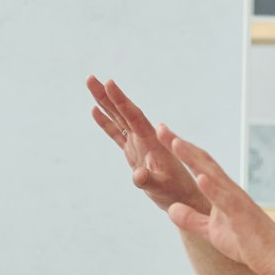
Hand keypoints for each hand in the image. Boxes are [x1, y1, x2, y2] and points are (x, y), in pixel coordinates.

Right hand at [88, 76, 209, 216]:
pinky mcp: (134, 152)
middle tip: (91, 77)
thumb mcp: (163, 187)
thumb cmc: (176, 192)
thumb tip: (137, 175)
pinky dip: (106, 122)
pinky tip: (95, 111)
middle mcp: (145, 137)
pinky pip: (117, 133)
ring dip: (105, 102)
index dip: (121, 100)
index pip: (134, 116)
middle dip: (107, 95)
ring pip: (118, 118)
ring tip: (91, 84)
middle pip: (123, 111)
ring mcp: (138, 143)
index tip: (110, 83)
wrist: (184, 197)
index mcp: (152, 140)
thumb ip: (149, 181)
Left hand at [158, 127, 274, 274]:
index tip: (163, 135)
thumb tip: (170, 208)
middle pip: (202, 161)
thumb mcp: (210, 231)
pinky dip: (212, 188)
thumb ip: (191, 218)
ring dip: (193, 159)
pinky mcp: (242, 215)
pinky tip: (199, 177)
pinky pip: (225, 200)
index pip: (198, 165)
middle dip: (181, 145)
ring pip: (212, 174)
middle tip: (160, 128)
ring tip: (175, 142)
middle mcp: (229, 189)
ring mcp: (236, 200)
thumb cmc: (246, 243)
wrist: (274, 259)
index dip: (181, 150)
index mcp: (221, 192)